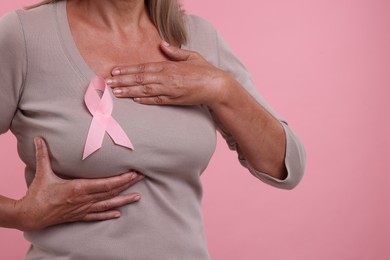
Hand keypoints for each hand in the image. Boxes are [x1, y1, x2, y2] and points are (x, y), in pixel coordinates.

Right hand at [14, 137, 143, 231]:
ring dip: (124, 200)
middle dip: (128, 184)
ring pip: (108, 204)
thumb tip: (39, 138)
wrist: (30, 216)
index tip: (133, 173)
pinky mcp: (79, 216)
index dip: (121, 179)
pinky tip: (118, 214)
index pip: (106, 184)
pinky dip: (108, 214)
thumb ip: (43, 155)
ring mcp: (83, 209)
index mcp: (78, 188)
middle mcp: (84, 199)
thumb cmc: (37, 194)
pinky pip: (97, 215)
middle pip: (111, 192)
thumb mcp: (42, 173)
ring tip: (138, 197)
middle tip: (142, 177)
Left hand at [106, 41, 233, 107]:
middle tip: (107, 83)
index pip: (143, 68)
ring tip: (115, 92)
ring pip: (145, 91)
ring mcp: (170, 91)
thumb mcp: (191, 56)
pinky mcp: (174, 101)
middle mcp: (167, 79)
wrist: (216, 87)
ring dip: (128, 92)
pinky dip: (144, 101)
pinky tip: (133, 100)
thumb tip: (162, 44)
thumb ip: (175, 52)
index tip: (115, 71)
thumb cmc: (204, 71)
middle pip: (140, 80)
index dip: (128, 70)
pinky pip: (156, 101)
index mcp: (169, 67)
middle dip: (122, 81)